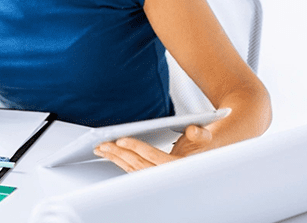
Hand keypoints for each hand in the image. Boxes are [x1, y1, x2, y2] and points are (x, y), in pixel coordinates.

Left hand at [93, 124, 212, 171]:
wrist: (206, 154)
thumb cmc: (202, 144)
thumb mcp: (205, 136)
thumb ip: (200, 134)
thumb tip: (194, 130)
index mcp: (179, 166)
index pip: (154, 157)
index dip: (137, 148)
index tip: (122, 140)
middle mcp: (166, 174)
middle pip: (139, 164)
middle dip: (119, 154)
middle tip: (103, 143)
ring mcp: (157, 176)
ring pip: (133, 169)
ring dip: (115, 158)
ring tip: (101, 148)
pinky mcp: (151, 174)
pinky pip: (132, 170)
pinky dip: (119, 162)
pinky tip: (109, 154)